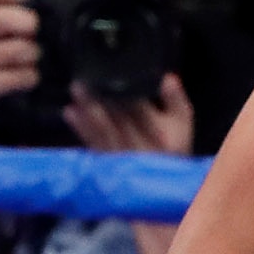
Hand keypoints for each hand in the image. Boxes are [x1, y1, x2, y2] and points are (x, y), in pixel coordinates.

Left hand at [64, 74, 193, 155]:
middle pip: (118, 120)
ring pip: (102, 131)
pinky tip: (70, 112)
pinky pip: (93, 144)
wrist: (162, 180)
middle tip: (84, 80)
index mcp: (161, 137)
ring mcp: (123, 159)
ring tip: (76, 90)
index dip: (125, 93)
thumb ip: (176, 99)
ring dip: (87, 111)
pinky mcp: (108, 164)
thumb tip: (167, 78)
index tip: (110, 72)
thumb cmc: (172, 144)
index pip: (141, 111)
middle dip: (100, 100)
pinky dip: (81, 128)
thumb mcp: (182, 121)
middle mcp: (141, 148)